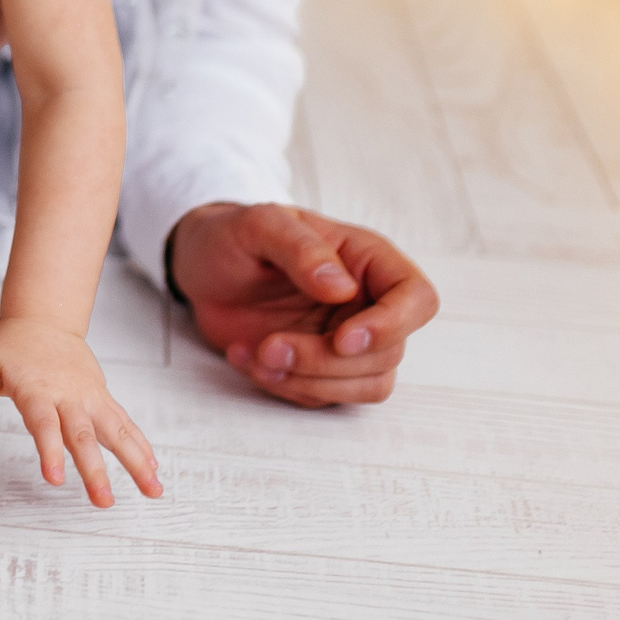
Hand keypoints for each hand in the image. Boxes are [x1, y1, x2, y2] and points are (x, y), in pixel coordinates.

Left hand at [0, 316, 161, 506]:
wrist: (42, 318)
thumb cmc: (10, 346)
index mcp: (37, 391)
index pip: (44, 425)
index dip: (49, 451)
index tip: (54, 480)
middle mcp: (68, 395)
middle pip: (83, 435)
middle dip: (95, 470)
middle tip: (104, 502)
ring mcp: (89, 396)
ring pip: (116, 430)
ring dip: (136, 460)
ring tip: (153, 490)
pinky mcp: (101, 396)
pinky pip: (124, 422)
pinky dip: (140, 444)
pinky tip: (152, 468)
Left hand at [168, 202, 440, 406]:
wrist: (202, 267)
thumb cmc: (235, 235)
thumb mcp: (258, 224)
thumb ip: (300, 248)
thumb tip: (341, 287)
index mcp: (367, 260)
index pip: (416, 299)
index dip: (392, 326)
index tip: (342, 338)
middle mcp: (367, 304)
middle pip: (387, 353)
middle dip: (326, 360)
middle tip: (269, 346)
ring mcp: (345, 340)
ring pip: (366, 385)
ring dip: (310, 381)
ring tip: (256, 355)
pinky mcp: (320, 368)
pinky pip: (323, 395)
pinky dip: (283, 386)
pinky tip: (244, 357)